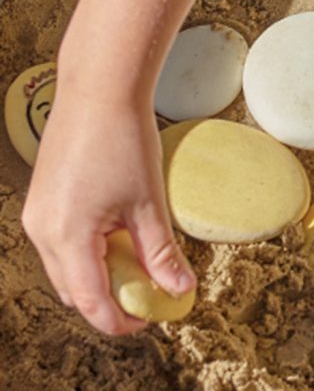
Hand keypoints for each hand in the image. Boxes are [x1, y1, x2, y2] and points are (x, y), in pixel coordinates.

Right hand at [21, 88, 194, 333]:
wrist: (99, 90)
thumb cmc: (124, 138)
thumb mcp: (148, 201)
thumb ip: (161, 252)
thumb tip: (179, 289)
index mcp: (67, 236)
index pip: (90, 301)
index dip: (120, 320)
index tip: (149, 321)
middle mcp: (42, 231)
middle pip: (74, 289)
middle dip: (110, 299)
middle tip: (150, 293)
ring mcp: (37, 215)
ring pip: (66, 267)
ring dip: (99, 274)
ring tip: (141, 261)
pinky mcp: (42, 199)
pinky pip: (61, 242)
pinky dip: (88, 251)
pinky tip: (120, 234)